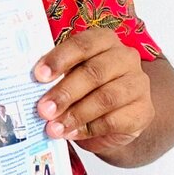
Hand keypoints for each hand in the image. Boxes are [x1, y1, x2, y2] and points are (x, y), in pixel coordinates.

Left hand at [33, 26, 153, 154]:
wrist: (116, 119)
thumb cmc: (87, 91)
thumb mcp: (71, 76)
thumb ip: (56, 77)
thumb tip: (29, 88)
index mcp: (104, 40)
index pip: (82, 44)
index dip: (60, 59)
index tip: (38, 76)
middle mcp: (125, 57)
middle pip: (94, 72)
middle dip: (65, 92)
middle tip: (43, 109)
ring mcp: (138, 84)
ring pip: (105, 98)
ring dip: (75, 114)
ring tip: (53, 128)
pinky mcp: (144, 111)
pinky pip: (114, 120)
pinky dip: (89, 129)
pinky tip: (72, 133)